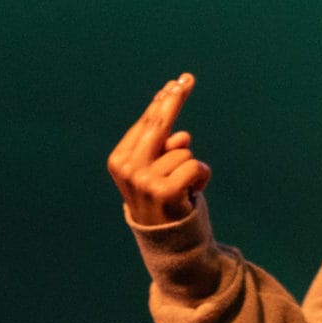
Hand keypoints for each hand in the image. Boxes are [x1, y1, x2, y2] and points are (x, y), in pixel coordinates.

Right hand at [108, 73, 211, 224]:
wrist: (169, 244)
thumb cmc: (165, 202)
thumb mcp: (159, 172)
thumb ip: (166, 150)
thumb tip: (183, 135)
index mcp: (119, 160)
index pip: (146, 123)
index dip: (163, 101)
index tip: (177, 81)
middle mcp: (127, 168)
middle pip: (158, 124)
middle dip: (173, 99)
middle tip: (187, 78)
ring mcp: (144, 180)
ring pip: (183, 150)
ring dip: (192, 166)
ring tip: (184, 189)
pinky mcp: (164, 191)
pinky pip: (195, 165)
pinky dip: (202, 177)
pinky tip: (192, 194)